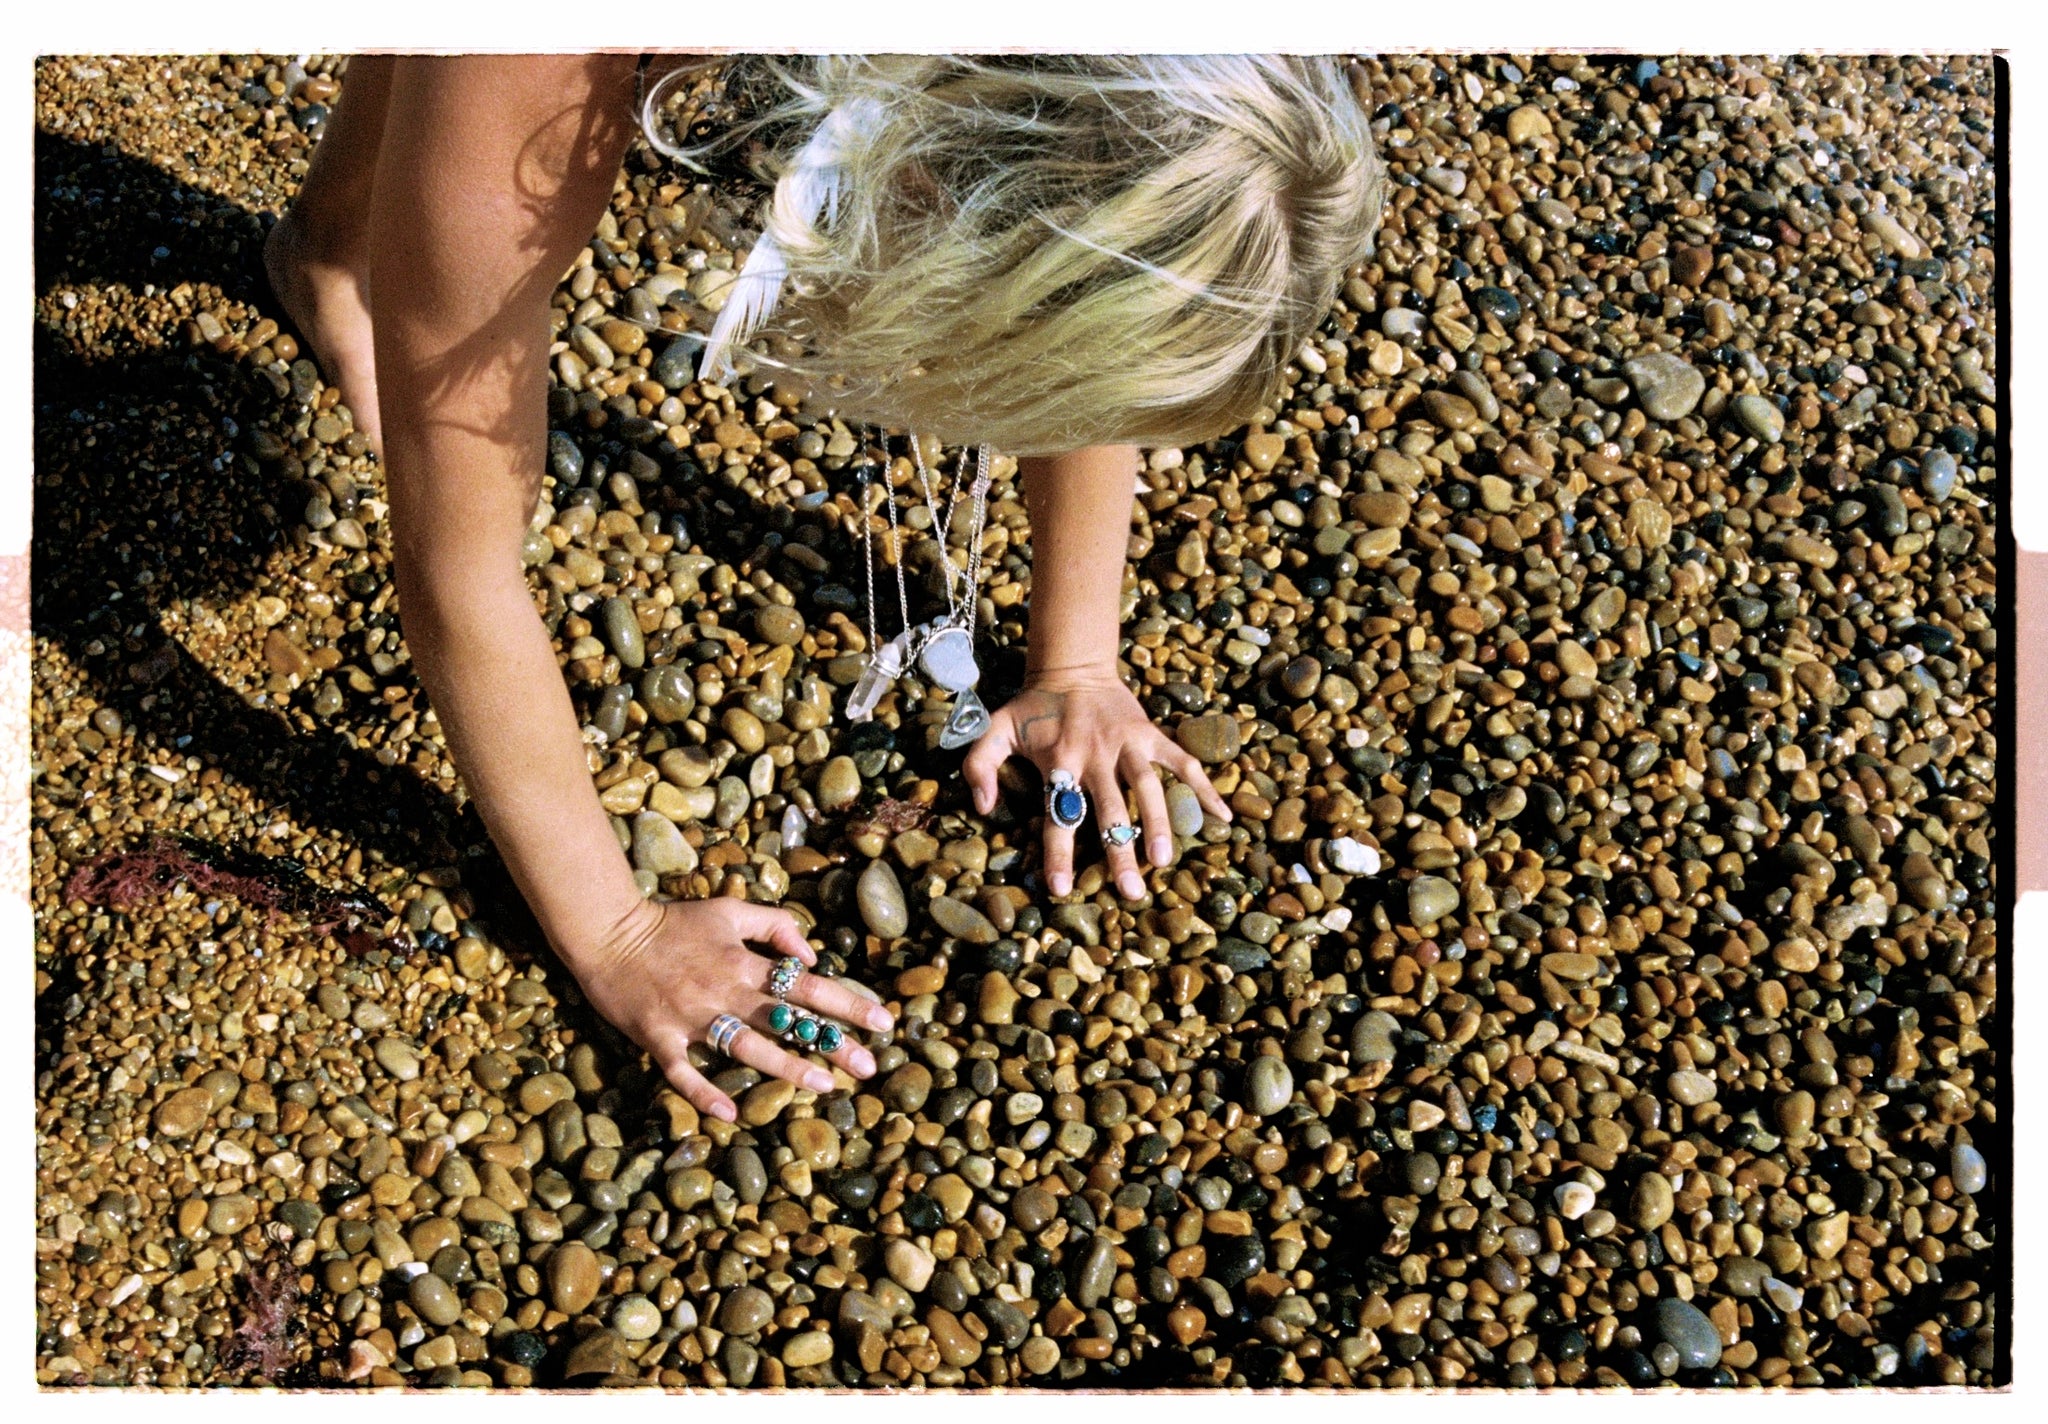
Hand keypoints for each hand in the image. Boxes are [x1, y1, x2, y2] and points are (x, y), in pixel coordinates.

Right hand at [571, 896, 895, 1122]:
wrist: (609, 932)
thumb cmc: (673, 923)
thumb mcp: (729, 910)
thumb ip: (776, 925)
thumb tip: (812, 952)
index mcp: (745, 963)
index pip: (808, 985)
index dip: (848, 1003)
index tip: (883, 1023)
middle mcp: (725, 990)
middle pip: (787, 1020)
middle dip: (831, 1043)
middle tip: (867, 1068)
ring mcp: (692, 1016)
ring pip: (746, 1047)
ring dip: (786, 1068)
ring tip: (824, 1087)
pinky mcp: (659, 1037)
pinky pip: (683, 1071)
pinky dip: (704, 1091)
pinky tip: (729, 1114)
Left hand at [963, 669, 1231, 900]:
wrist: (1072, 668)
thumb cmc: (1032, 709)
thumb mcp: (995, 730)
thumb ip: (979, 766)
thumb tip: (983, 808)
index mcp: (1058, 761)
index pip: (1057, 814)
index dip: (1058, 853)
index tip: (1061, 890)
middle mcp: (1094, 755)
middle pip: (1108, 809)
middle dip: (1119, 851)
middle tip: (1131, 893)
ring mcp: (1127, 744)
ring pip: (1146, 786)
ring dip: (1157, 823)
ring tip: (1165, 861)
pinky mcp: (1151, 734)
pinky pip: (1182, 761)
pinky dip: (1204, 786)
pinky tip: (1224, 816)